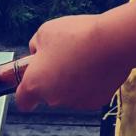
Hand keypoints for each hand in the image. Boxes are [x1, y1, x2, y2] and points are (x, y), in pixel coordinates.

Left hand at [14, 15, 132, 111]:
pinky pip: (88, 93)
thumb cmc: (76, 35)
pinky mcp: (97, 102)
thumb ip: (36, 47)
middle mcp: (53, 99)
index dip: (25, 94)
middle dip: (52, 80)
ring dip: (71, 82)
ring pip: (69, 94)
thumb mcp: (44, 32)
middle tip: (62, 58)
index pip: (23, 101)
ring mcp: (76, 103)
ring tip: (83, 58)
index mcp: (35, 84)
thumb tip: (38, 53)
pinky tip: (96, 66)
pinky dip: (90, 84)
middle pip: (48, 94)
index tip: (29, 87)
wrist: (113, 42)